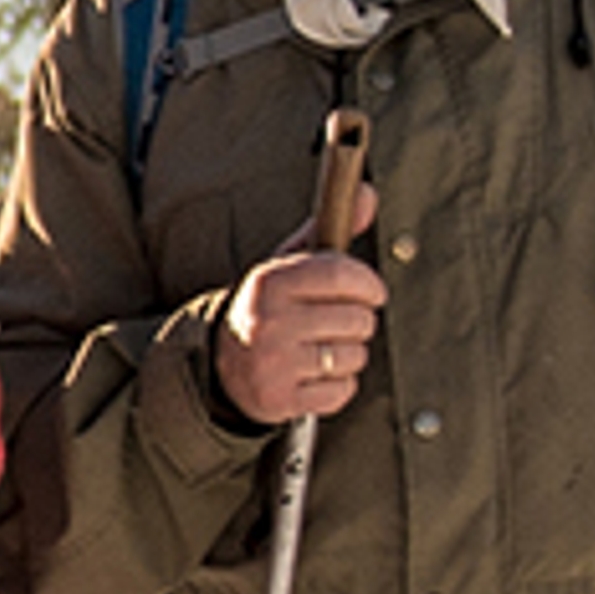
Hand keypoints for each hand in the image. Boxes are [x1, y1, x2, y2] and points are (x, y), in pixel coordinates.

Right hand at [216, 164, 387, 423]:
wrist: (221, 364)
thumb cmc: (267, 309)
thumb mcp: (286, 267)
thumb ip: (328, 231)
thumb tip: (367, 194)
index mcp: (269, 281)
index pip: (340, 275)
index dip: (368, 284)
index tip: (373, 292)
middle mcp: (268, 320)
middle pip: (356, 319)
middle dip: (359, 321)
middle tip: (341, 322)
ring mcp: (273, 362)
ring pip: (353, 356)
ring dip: (350, 354)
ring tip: (326, 348)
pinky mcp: (280, 399)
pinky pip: (342, 390)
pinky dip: (339, 384)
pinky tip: (318, 373)